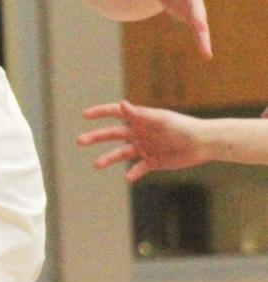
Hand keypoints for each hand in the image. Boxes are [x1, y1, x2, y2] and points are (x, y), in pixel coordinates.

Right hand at [78, 100, 209, 180]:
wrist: (203, 143)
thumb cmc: (183, 127)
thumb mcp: (161, 120)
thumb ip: (140, 114)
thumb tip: (121, 104)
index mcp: (139, 119)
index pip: (115, 113)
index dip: (99, 113)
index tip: (85, 115)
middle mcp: (138, 132)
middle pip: (112, 134)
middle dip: (95, 137)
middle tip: (79, 141)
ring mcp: (144, 147)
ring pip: (121, 153)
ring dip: (108, 158)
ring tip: (96, 164)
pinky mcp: (153, 161)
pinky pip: (138, 168)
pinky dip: (133, 173)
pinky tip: (128, 177)